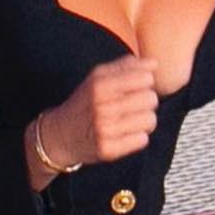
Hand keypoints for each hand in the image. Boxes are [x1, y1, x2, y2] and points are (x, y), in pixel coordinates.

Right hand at [41, 54, 160, 166]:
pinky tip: (125, 134)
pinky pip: (142, 140)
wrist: (60, 134)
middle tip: (133, 105)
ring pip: (150, 120)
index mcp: (100, 84)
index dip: (145, 82)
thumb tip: (154, 64)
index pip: (146, 78)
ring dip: (143, 120)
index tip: (136, 87)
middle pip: (151, 99)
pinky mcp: (108, 150)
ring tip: (130, 120)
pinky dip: (137, 137)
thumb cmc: (84, 103)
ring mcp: (104, 130)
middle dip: (146, 101)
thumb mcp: (98, 77)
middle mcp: (102, 106)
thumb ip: (126, 66)